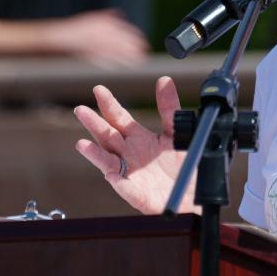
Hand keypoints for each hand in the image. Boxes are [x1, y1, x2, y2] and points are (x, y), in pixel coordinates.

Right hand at [44, 9, 148, 64]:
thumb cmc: (70, 30)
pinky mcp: (86, 51)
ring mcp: (92, 40)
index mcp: (101, 21)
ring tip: (139, 61)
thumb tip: (120, 14)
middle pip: (122, 38)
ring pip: (115, 48)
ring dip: (128, 55)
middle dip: (134, 46)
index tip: (144, 44)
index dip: (135, 36)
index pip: (124, 28)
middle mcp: (98, 29)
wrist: (50, 37)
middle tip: (144, 54)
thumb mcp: (88, 18)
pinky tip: (122, 67)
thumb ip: (105, 16)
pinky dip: (114, 62)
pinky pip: (104, 57)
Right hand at [74, 77, 195, 214]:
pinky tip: (111, 174)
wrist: (196, 194)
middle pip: (107, 137)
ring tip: (81, 144)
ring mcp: (131, 175)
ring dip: (95, 154)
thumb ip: (170, 109)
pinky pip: (126, 188)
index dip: (108, 104)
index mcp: (139, 139)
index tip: (98, 89)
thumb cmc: (184, 165)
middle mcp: (130, 155)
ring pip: (108, 162)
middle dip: (93, 124)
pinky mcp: (138, 194)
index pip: (119, 118)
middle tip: (80, 109)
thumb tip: (164, 80)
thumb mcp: (177, 132)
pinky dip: (118, 181)